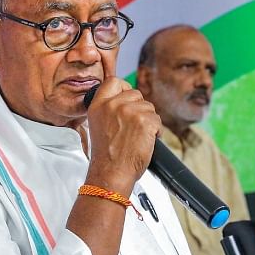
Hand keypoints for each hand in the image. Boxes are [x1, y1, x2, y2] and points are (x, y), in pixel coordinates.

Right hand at [85, 76, 160, 192]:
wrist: (111, 173)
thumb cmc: (106, 156)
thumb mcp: (96, 126)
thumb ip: (108, 109)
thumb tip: (124, 100)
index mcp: (98, 105)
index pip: (113, 81)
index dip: (124, 88)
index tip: (128, 98)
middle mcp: (112, 105)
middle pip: (135, 93)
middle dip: (139, 108)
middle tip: (133, 126)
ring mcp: (129, 112)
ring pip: (149, 107)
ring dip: (148, 121)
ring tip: (137, 136)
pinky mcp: (145, 121)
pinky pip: (158, 120)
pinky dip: (156, 131)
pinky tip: (146, 141)